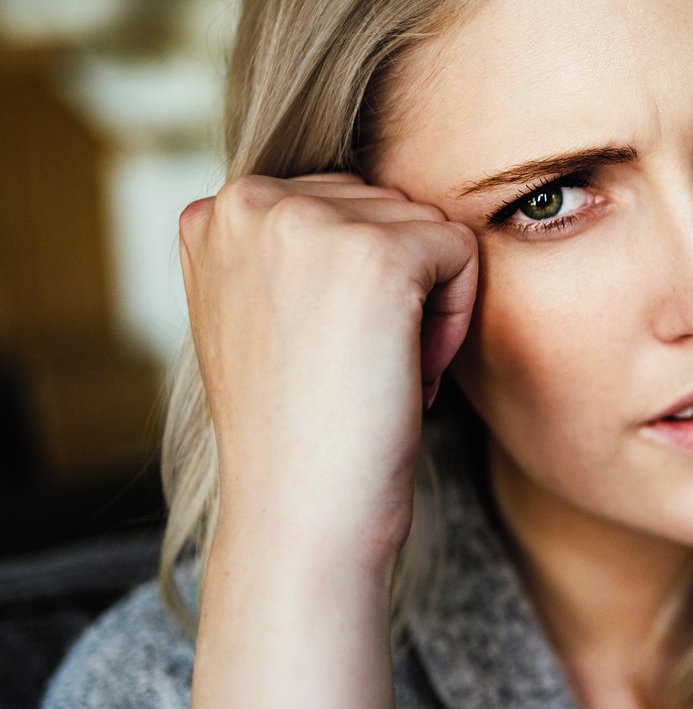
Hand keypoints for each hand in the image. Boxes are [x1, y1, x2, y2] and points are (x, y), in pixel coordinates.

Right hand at [178, 171, 477, 571]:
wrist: (300, 509)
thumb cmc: (297, 427)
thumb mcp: (260, 312)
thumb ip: (286, 247)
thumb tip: (354, 199)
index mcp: (214, 211)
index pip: (340, 199)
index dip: (355, 282)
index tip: (327, 349)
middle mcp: (249, 202)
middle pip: (387, 205)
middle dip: (396, 286)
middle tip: (356, 367)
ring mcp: (308, 221)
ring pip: (427, 228)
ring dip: (427, 304)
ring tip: (376, 372)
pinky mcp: (375, 254)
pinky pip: (463, 251)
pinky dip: (457, 318)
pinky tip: (411, 372)